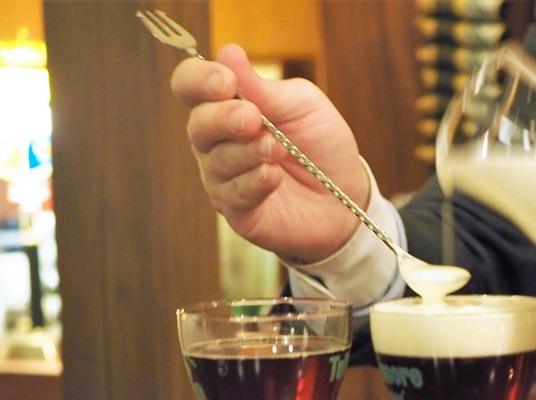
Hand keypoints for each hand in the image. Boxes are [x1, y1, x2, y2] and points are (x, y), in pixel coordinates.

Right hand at [171, 44, 367, 263]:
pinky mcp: (238, 211)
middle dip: (223, 118)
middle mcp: (216, 142)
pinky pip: (233, 194)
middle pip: (197, 125)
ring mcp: (223, 178)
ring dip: (248, 152)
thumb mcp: (302, 106)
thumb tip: (227, 52)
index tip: (226, 81)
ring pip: (217, 161)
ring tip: (277, 149)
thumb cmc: (321, 145)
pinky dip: (254, 181)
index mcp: (225, 106)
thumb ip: (265, 87)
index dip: (199, 80)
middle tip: (253, 118)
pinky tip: (274, 176)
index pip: (190, 86)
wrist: (345, 195)